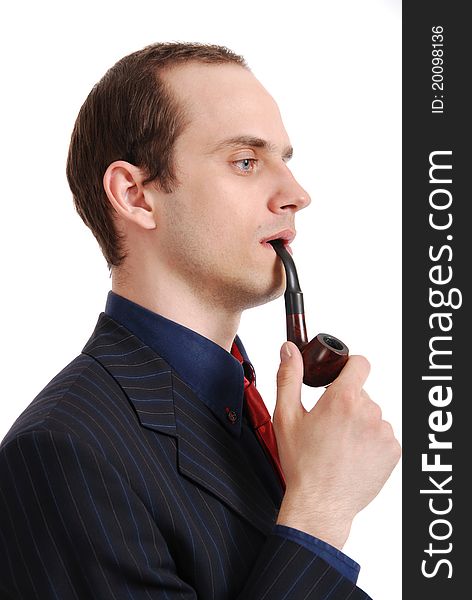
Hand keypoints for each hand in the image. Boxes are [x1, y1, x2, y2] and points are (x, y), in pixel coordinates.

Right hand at [273, 341, 400, 548]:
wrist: (320, 504)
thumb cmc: (302, 464)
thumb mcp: (286, 416)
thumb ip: (289, 377)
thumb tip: (289, 350)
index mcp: (342, 399)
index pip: (360, 363)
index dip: (349, 366)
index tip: (340, 377)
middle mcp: (368, 411)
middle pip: (361, 393)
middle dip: (346, 403)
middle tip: (328, 425)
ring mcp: (384, 432)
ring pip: (372, 415)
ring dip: (359, 423)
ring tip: (339, 444)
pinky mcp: (394, 451)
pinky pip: (383, 435)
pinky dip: (371, 441)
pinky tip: (353, 455)